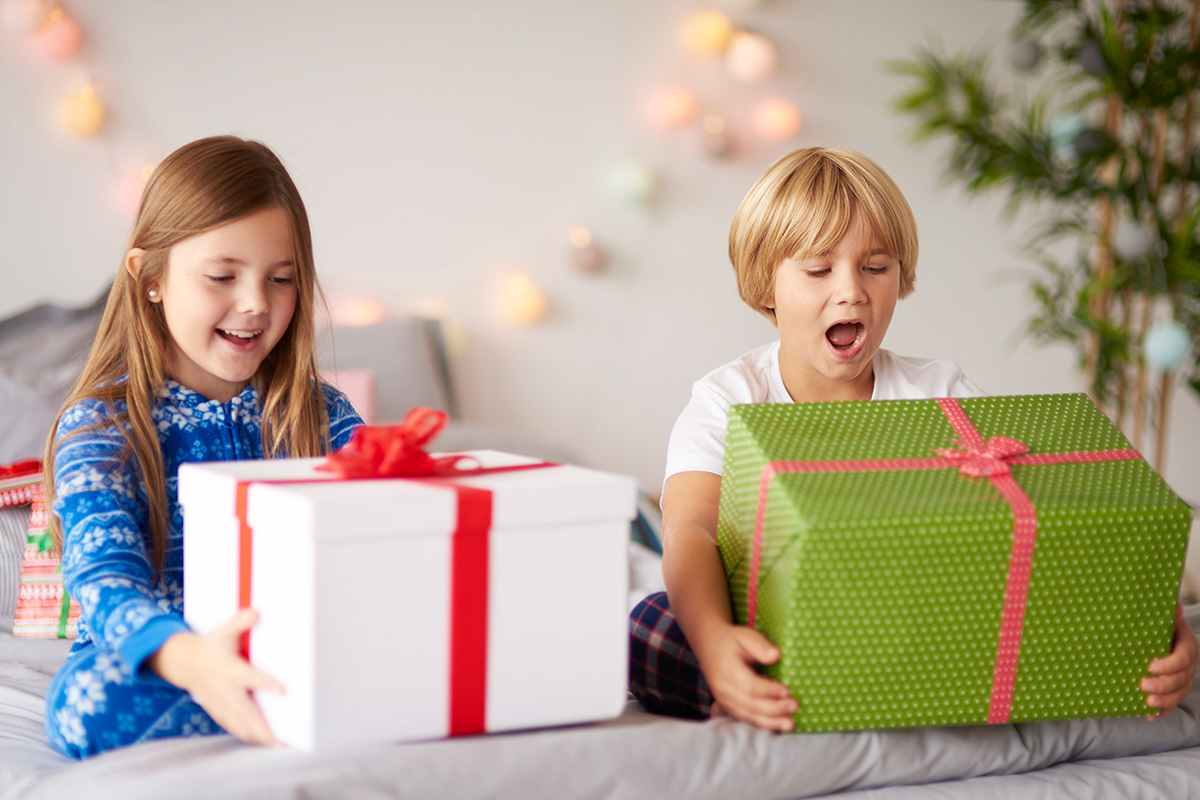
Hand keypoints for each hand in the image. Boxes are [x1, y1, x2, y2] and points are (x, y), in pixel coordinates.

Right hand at [148, 608, 284, 745]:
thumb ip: (240, 622)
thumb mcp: (223, 630)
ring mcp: (219, 701)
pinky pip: (231, 725)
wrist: (183, 661)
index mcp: (227, 667)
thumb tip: (256, 612)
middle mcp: (223, 687)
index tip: (282, 690)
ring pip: (238, 722)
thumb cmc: (211, 644)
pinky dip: (245, 734)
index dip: (264, 683)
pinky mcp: (217, 709)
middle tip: (280, 739)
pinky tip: (260, 741)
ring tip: (275, 744)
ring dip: (256, 735)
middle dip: (261, 725)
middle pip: (244, 710)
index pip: (248, 676)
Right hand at [696, 622, 797, 731]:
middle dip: (775, 709)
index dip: (769, 690)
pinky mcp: (726, 705)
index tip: (787, 690)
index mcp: (727, 670)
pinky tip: (776, 725)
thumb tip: (776, 655)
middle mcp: (723, 688)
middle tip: (795, 705)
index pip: (749, 686)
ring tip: (790, 724)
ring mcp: (723, 699)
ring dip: (770, 722)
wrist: (709, 645)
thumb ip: (760, 645)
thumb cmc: (730, 640)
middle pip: (750, 705)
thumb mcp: (745, 635)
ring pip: (747, 716)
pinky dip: (761, 723)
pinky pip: (744, 718)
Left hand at [1142, 604, 1197, 719]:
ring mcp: (1183, 678)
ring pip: (1179, 692)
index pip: (1183, 657)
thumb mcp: (1162, 620)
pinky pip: (1173, 702)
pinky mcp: (1175, 689)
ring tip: (1148, 702)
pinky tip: (1150, 716)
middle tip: (1143, 684)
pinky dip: (1162, 710)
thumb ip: (1167, 616)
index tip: (1151, 666)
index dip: (1170, 664)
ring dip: (1165, 700)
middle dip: (1164, 684)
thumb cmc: (1158, 626)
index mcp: (1187, 645)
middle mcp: (1189, 664)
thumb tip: (1176, 607)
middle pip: (1182, 678)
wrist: (1158, 636)